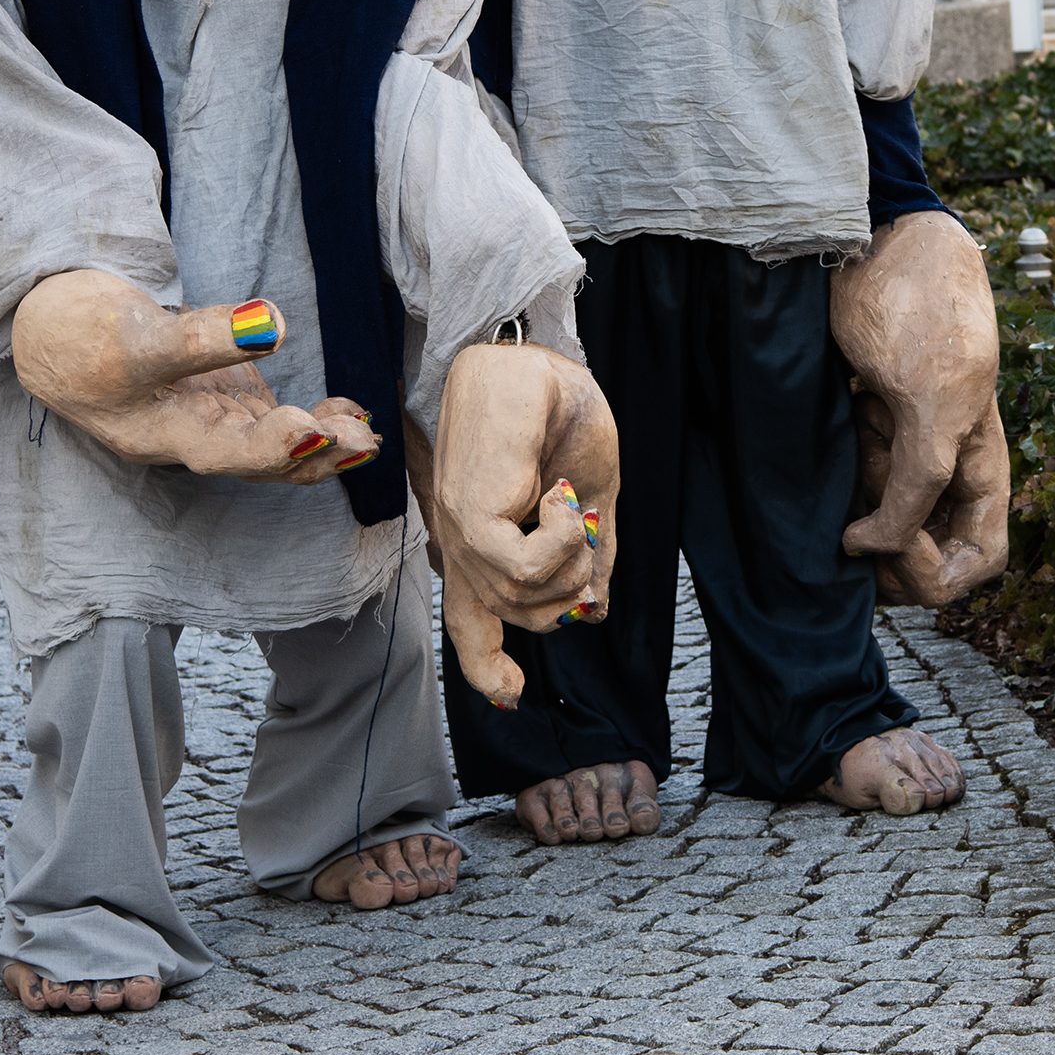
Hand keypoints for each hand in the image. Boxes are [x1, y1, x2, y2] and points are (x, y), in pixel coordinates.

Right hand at [11, 270, 377, 480]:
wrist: (55, 327)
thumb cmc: (79, 333)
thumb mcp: (134, 333)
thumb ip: (201, 336)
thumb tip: (272, 324)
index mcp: (160, 435)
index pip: (223, 451)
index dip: (271, 447)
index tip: (313, 429)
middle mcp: (191, 437)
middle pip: (260, 459)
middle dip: (313, 452)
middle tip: (361, 438)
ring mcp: (212, 417)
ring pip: (275, 445)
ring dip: (323, 443)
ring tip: (367, 434)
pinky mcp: (225, 396)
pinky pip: (277, 421)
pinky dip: (314, 419)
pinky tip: (349, 408)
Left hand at [418, 342, 620, 707]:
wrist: (540, 362)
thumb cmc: (560, 415)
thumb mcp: (589, 498)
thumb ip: (587, 556)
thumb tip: (594, 611)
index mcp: (482, 540)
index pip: (470, 620)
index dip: (487, 663)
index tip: (512, 692)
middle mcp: (463, 542)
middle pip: (518, 616)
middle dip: (570, 595)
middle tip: (589, 533)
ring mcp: (460, 530)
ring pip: (524, 600)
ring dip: (572, 562)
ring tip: (576, 504)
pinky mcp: (469, 515)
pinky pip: (522, 570)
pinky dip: (561, 542)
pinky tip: (564, 498)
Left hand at [830, 210, 1010, 607]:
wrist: (874, 239)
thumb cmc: (920, 307)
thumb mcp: (930, 399)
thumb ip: (922, 477)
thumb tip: (879, 546)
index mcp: (980, 462)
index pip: (978, 560)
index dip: (940, 574)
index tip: (893, 543)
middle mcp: (944, 465)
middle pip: (927, 555)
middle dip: (890, 556)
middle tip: (854, 524)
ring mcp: (900, 448)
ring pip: (881, 525)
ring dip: (859, 514)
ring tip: (848, 459)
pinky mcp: (859, 427)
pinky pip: (849, 485)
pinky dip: (834, 484)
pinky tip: (831, 440)